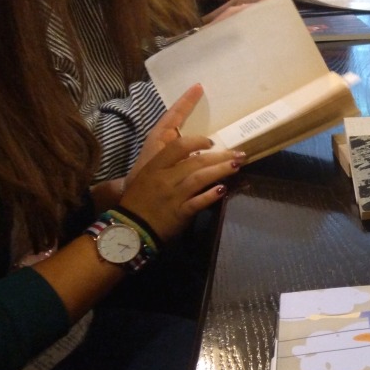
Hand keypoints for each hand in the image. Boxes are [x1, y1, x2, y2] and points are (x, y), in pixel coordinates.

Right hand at [119, 85, 243, 241]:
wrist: (131, 228)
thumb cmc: (140, 201)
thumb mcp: (147, 177)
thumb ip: (167, 166)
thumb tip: (192, 156)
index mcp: (155, 167)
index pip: (177, 147)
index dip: (197, 141)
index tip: (211, 142)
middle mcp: (165, 179)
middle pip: (196, 162)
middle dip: (220, 156)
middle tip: (238, 154)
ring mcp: (173, 196)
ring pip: (200, 179)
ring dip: (220, 171)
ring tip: (236, 166)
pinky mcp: (180, 213)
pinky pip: (198, 202)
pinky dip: (211, 195)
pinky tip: (223, 190)